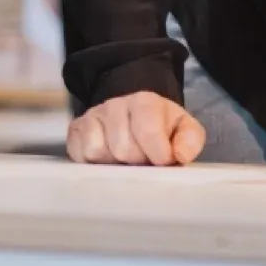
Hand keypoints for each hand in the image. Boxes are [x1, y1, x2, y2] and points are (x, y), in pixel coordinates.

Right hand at [66, 92, 204, 166]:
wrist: (133, 113)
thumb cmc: (160, 127)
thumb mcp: (184, 128)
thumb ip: (190, 140)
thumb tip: (179, 155)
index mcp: (144, 102)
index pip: (147, 130)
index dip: (158, 154)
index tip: (164, 161)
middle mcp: (113, 105)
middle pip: (122, 148)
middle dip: (137, 161)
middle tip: (144, 160)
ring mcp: (91, 117)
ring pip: (98, 152)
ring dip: (114, 164)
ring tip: (125, 161)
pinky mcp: (75, 130)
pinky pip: (80, 154)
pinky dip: (94, 164)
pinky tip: (107, 160)